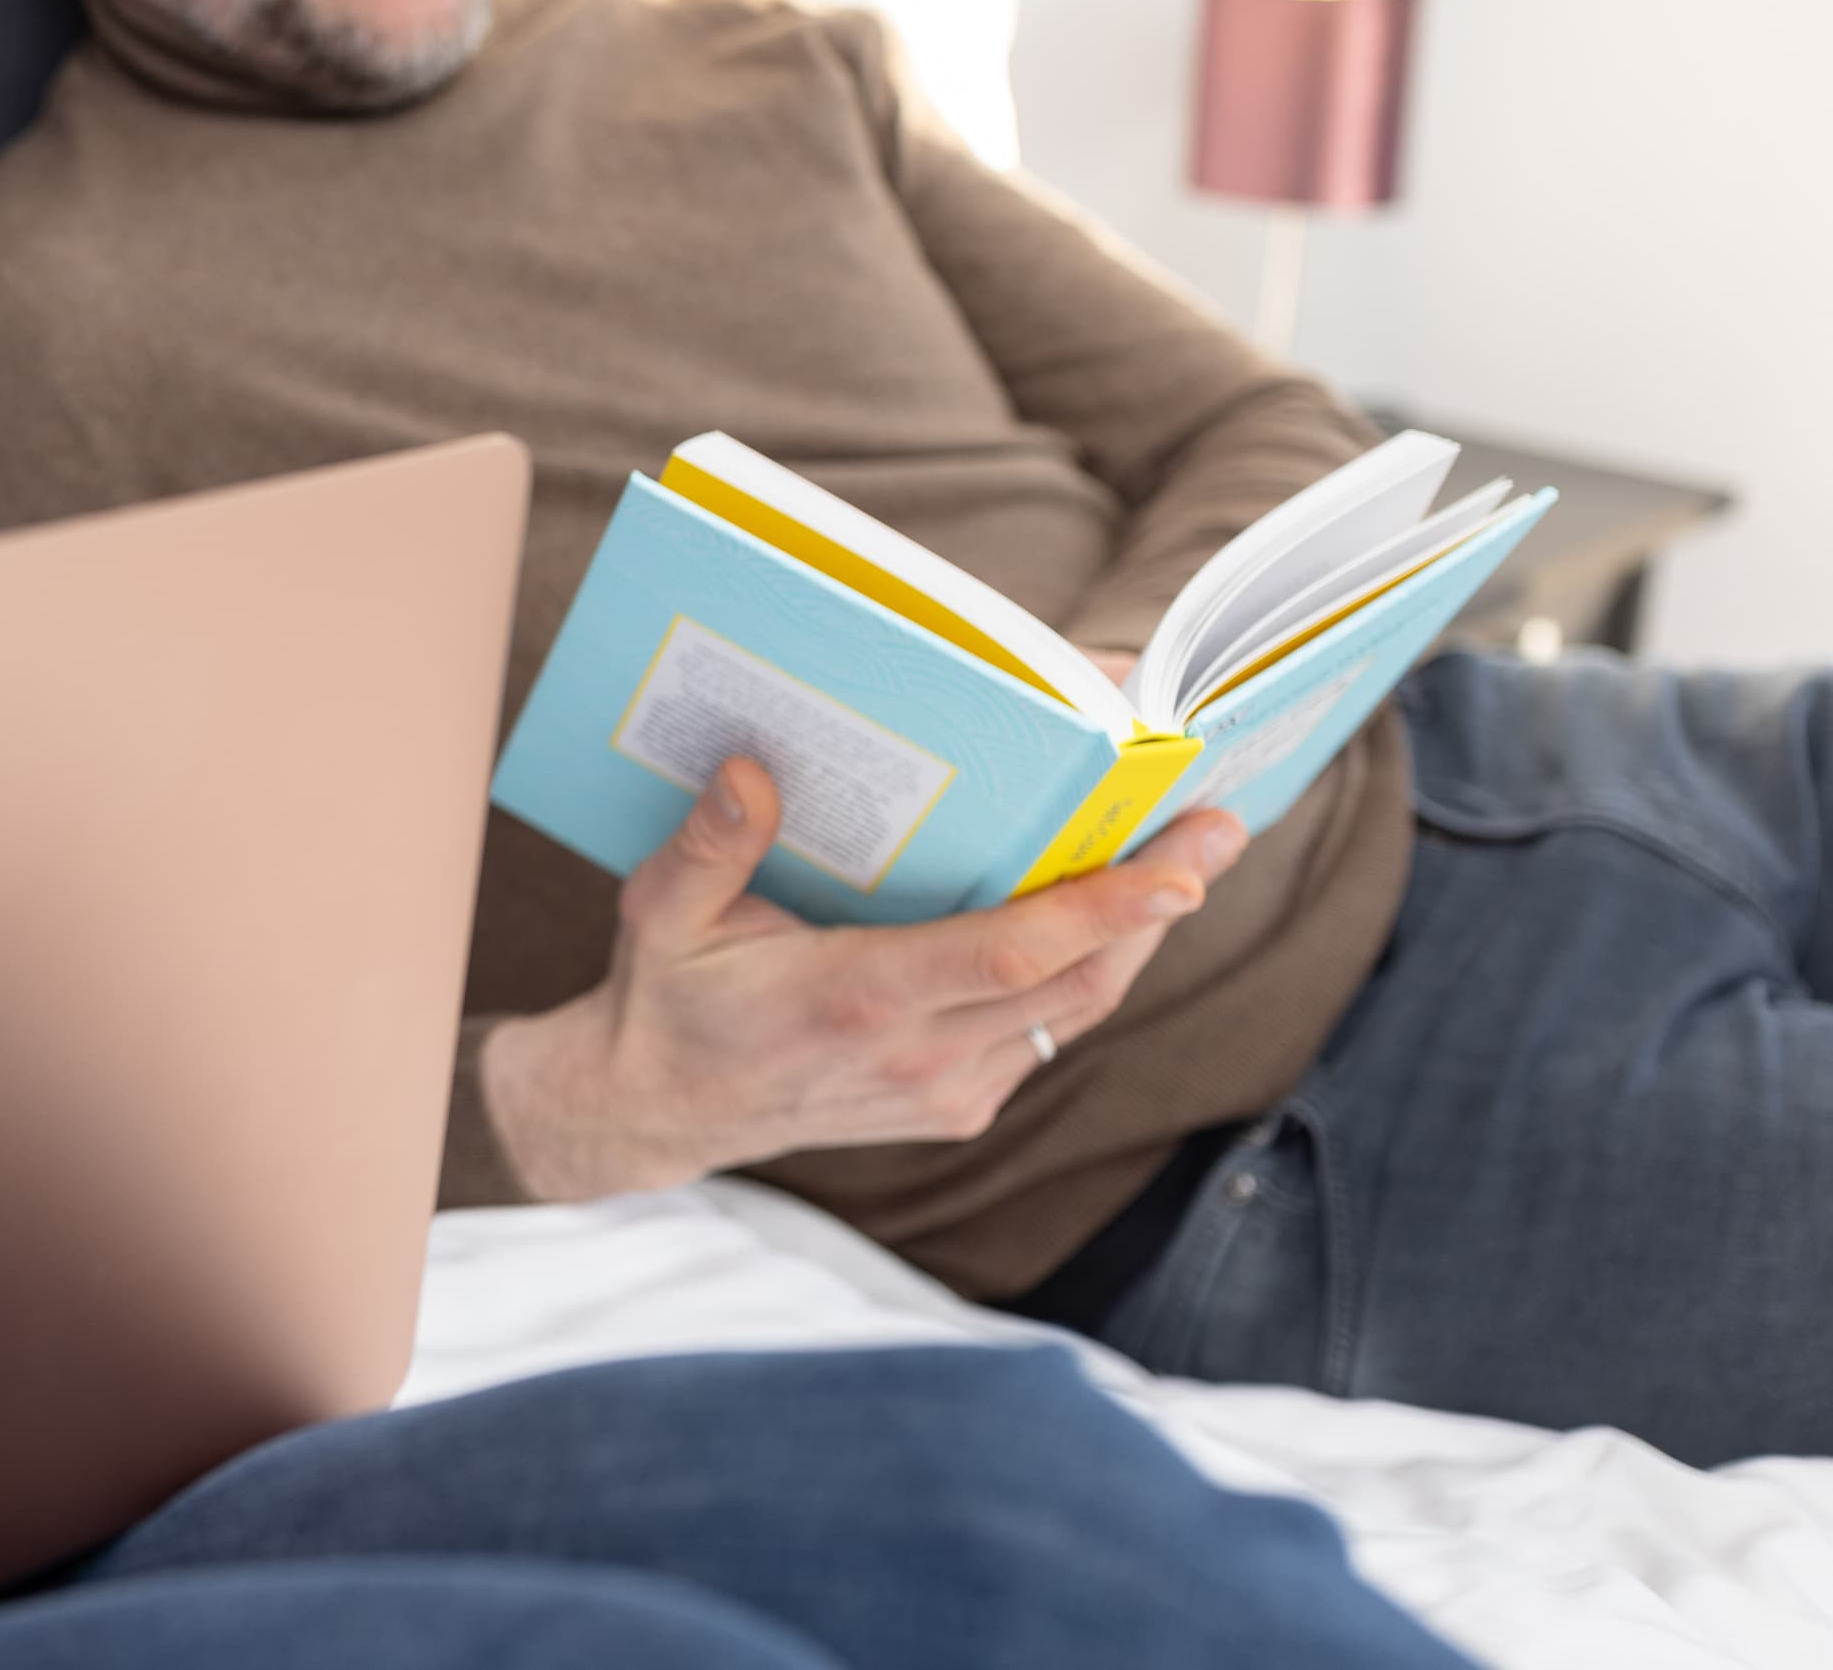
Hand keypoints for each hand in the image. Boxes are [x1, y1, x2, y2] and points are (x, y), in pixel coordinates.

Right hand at [475, 761, 1245, 1200]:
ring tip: (1187, 855)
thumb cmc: (669, 997)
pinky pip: (1048, 1031)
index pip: (1010, 955)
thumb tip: (754, 770)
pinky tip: (1107, 915)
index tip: (1183, 867)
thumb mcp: (662, 912)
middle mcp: (919, 1055)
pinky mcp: (958, 1106)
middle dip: (1161, 901)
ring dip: (1138, 936)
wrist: (660, 1109)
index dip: (1105, 910)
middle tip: (1219, 822)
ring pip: (1077, 1008)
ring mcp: (948, 1090)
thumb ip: (711, 845)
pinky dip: (1086, 971)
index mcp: (857, 1000)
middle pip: (1077, 980)